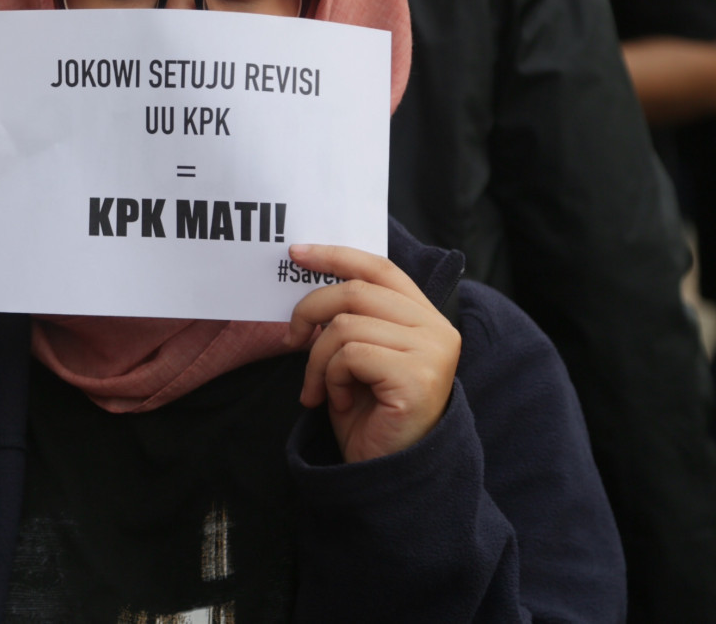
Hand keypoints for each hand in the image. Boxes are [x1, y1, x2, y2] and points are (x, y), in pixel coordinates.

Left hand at [284, 244, 460, 462]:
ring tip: (322, 390)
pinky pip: (350, 355)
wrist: (386, 473)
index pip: (379, 268)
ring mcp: (432, 352)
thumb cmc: (368, 414)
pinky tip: (339, 403)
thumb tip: (308, 278)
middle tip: (290, 340)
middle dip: (309, 312)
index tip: (297, 253)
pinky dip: (330, 379)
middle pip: (354, 291)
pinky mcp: (417, 377)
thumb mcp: (356, 354)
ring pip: (345, 325)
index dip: (336, 256)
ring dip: (317, 360)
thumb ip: (348, 316)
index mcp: (424, 317)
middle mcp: (436, 329)